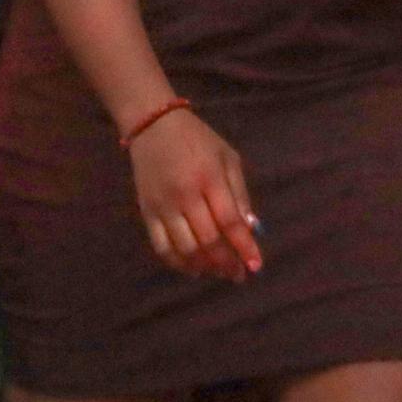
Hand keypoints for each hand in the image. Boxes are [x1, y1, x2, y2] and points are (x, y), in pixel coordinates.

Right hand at [127, 108, 261, 280]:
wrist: (153, 126)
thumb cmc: (199, 141)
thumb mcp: (228, 158)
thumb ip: (239, 193)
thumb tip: (251, 227)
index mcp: (210, 180)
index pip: (230, 222)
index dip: (244, 247)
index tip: (256, 265)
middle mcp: (185, 196)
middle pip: (207, 240)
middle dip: (226, 262)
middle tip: (238, 275)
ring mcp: (162, 206)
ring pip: (184, 248)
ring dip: (204, 266)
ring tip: (219, 272)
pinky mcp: (145, 212)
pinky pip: (161, 246)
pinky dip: (177, 262)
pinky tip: (192, 269)